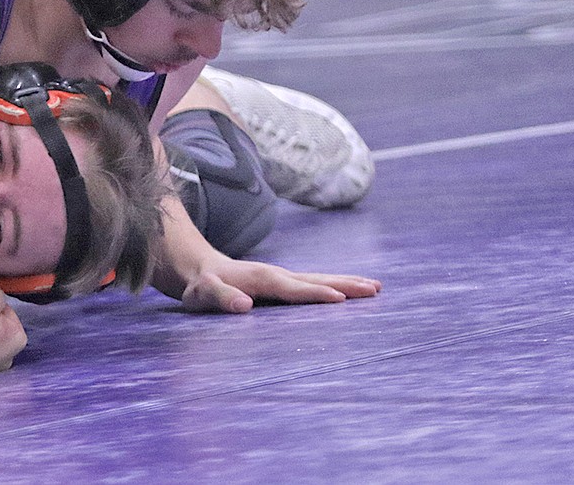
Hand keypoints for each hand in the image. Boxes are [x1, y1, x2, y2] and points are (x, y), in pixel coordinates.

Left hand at [179, 250, 380, 313]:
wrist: (198, 268)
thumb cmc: (200, 286)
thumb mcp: (202, 294)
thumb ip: (220, 298)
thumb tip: (244, 305)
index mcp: (261, 279)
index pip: (292, 289)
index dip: (315, 294)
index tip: (341, 299)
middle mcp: (276, 274)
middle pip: (315, 279)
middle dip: (344, 284)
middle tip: (375, 289)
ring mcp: (281, 276)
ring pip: (319, 278)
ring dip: (346, 282)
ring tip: (375, 287)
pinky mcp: (283, 282)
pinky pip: (313, 283)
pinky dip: (335, 285)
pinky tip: (352, 291)